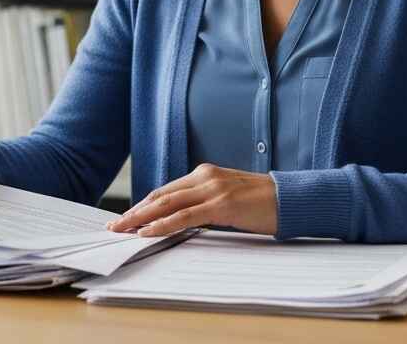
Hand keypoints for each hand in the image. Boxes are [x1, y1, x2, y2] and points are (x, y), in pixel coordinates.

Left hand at [105, 164, 277, 236]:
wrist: (292, 198)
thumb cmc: (262, 203)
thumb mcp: (228, 198)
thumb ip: (205, 204)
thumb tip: (181, 220)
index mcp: (205, 174)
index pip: (166, 190)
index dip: (143, 204)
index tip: (126, 217)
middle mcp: (205, 177)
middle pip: (160, 195)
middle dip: (134, 211)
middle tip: (114, 225)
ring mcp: (213, 189)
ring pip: (167, 204)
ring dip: (141, 218)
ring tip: (122, 229)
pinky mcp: (221, 204)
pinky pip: (185, 216)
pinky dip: (162, 224)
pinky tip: (147, 232)